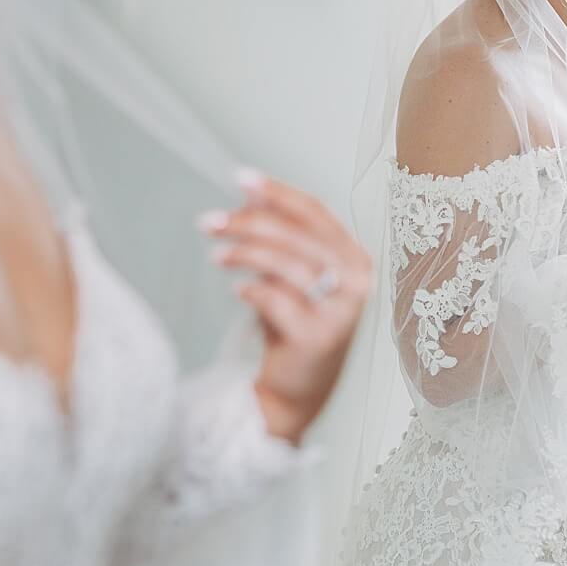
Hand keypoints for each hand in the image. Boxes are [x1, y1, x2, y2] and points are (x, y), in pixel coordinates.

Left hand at [202, 173, 371, 444]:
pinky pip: (277, 299)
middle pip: (297, 234)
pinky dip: (252, 290)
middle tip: (209, 221)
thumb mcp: (289, 272)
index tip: (240, 178)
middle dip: (249, 221)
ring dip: (244, 253)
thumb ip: (278, 235)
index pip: (315, 212)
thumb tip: (249, 193)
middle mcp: (357, 282)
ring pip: (287, 263)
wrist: (298, 387)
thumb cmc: (295, 321)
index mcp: (355, 257)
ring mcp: (341, 312)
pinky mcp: (317, 338)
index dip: (277, 192)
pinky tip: (238, 290)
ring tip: (216, 254)